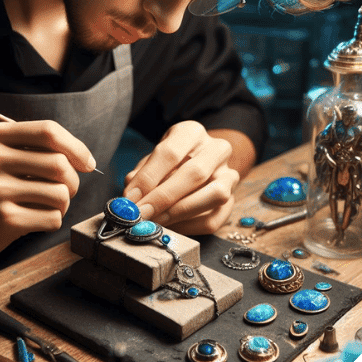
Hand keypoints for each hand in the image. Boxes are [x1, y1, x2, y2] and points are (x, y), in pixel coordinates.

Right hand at [0, 120, 96, 262]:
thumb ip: (32, 148)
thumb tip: (82, 157)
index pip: (48, 131)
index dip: (76, 147)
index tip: (87, 163)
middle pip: (59, 164)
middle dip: (72, 181)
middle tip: (65, 191)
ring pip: (60, 194)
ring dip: (63, 204)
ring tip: (46, 206)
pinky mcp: (4, 219)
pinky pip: (52, 218)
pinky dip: (51, 221)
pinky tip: (34, 220)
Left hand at [123, 121, 240, 234]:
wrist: (198, 165)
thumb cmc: (168, 163)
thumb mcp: (152, 160)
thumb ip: (142, 176)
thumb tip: (131, 198)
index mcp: (192, 133)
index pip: (170, 153)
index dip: (148, 178)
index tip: (129, 198)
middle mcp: (216, 150)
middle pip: (194, 173)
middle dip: (163, 198)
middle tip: (141, 214)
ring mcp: (229, 175)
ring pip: (214, 195)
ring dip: (180, 212)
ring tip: (155, 222)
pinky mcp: (232, 201)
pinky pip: (214, 218)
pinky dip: (190, 227)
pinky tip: (170, 228)